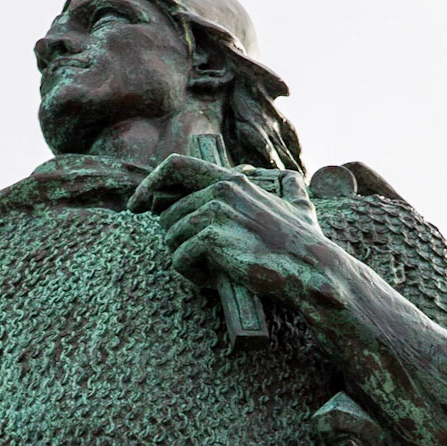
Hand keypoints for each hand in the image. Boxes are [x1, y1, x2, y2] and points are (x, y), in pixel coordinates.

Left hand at [129, 155, 334, 303]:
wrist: (309, 269)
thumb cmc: (305, 244)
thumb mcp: (297, 204)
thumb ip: (287, 187)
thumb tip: (292, 178)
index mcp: (231, 179)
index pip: (175, 166)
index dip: (149, 185)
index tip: (137, 205)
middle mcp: (219, 189)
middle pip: (167, 213)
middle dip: (176, 240)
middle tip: (200, 260)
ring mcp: (214, 211)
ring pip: (171, 238)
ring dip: (187, 260)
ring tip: (214, 270)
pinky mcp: (210, 237)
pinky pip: (180, 259)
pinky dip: (193, 275)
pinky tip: (214, 279)